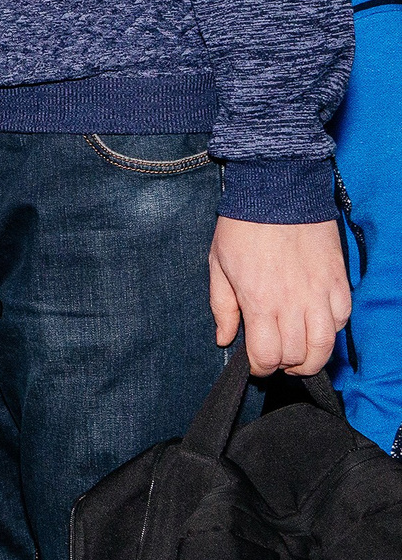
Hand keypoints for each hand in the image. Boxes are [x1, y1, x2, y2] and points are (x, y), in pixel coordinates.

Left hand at [210, 217, 349, 374]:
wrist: (277, 192)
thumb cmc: (242, 227)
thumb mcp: (218, 266)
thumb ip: (222, 307)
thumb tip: (224, 340)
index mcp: (260, 301)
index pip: (267, 356)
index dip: (259, 367)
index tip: (255, 364)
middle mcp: (293, 303)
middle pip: (297, 356)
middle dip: (284, 365)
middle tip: (275, 359)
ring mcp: (320, 293)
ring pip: (325, 345)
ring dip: (312, 358)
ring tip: (298, 355)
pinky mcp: (338, 282)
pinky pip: (342, 320)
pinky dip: (331, 331)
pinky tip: (316, 327)